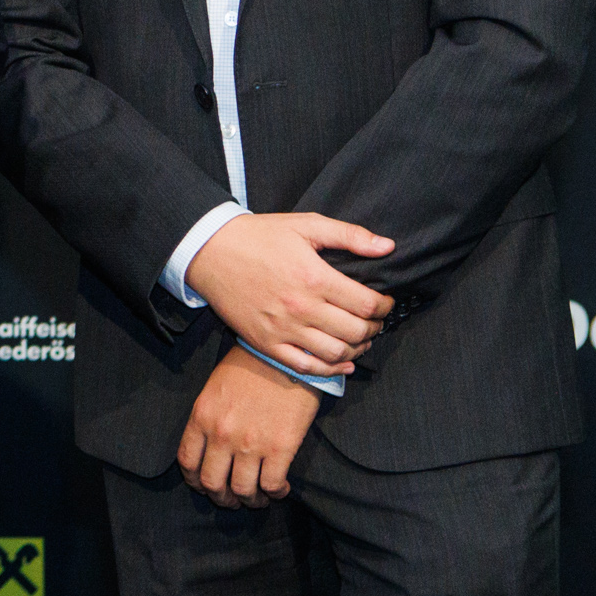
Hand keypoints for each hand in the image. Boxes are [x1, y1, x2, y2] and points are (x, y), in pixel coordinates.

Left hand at [178, 348, 322, 507]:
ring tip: (258, 498)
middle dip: (222, 498)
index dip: (195, 481)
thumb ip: (208, 418)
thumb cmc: (250, 365)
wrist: (286, 355)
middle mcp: (222, 434)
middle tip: (232, 500)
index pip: (187, 462)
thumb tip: (209, 447)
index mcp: (202, 417)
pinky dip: (275, 493)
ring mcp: (251, 443)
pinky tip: (279, 488)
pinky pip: (272, 485)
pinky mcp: (280, 447)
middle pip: (213, 483)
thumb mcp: (215, 388)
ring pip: (243, 491)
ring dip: (251, 501)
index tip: (205, 485)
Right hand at [184, 212, 395, 377]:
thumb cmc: (258, 236)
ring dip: (357, 350)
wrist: (209, 250)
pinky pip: (305, 367)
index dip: (385, 306)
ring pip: (335, 354)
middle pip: (356, 332)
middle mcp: (301, 308)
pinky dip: (330, 371)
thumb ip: (349, 235)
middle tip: (375, 321)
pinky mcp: (266, 343)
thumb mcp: (305, 225)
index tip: (385, 302)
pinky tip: (341, 364)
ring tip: (360, 340)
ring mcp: (283, 329)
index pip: (367, 304)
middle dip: (374, 328)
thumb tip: (387, 247)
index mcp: (314, 277)